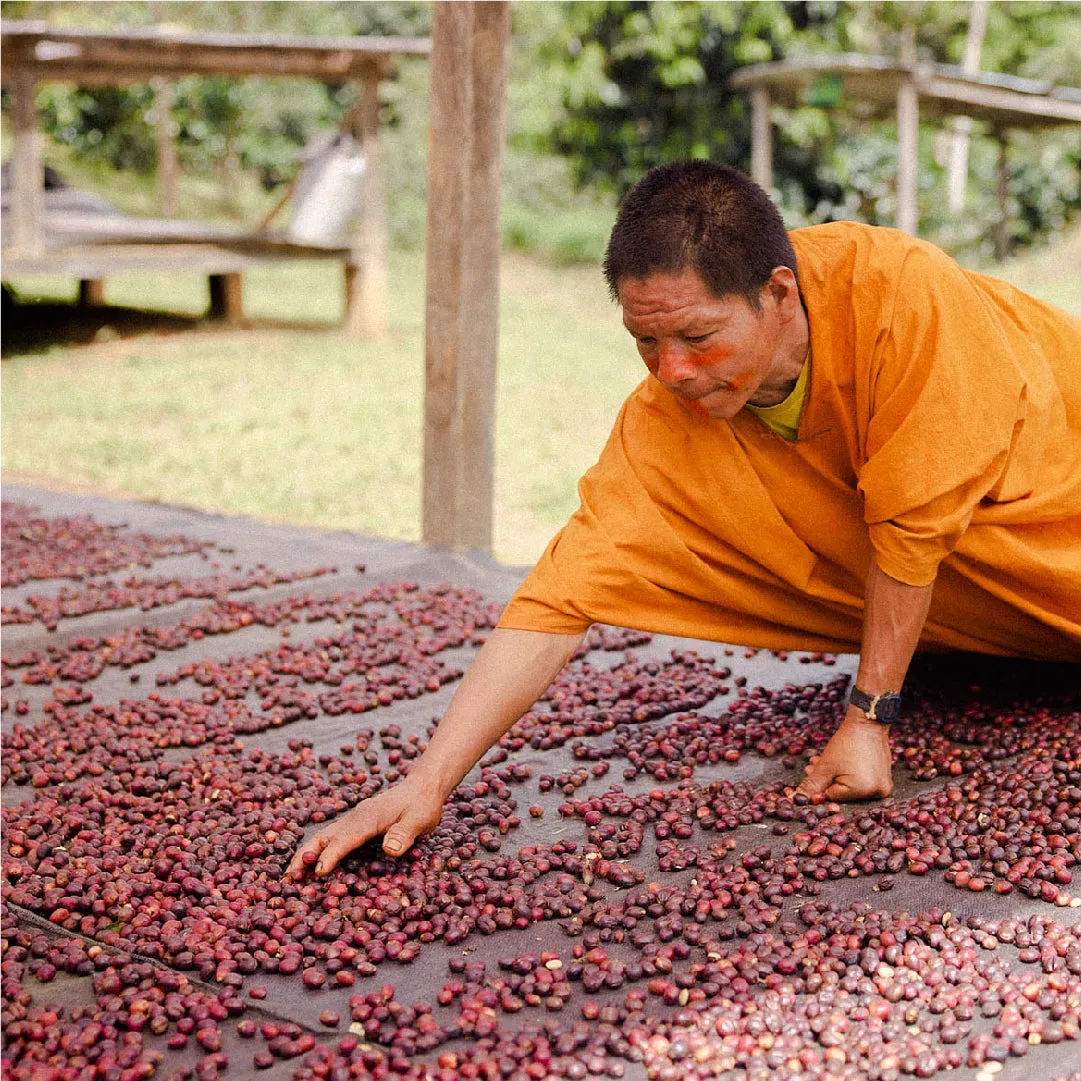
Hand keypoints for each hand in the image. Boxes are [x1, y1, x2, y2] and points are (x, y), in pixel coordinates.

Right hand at [285, 779, 444, 877]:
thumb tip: (390, 850)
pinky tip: (312, 860)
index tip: (318, 873)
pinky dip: (318, 848)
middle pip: (324, 836)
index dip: (331, 856)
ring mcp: (354, 819)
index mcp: (367, 818)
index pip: (344, 839)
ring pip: (324, 835)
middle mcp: (355, 818)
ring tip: (291, 874)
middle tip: (288, 877)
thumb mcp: (419, 820)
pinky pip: (332, 836)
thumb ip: (404, 834)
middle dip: (305, 855)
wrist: (423, 787)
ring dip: (307, 853)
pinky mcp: (357, 823)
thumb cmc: (422, 805)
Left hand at [797, 706, 893, 800]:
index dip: (819, 784)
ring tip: (822, 761)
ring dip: (834, 775)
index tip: (811, 771)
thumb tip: (798, 799)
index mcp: (863, 791)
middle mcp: (878, 793)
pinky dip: (848, 774)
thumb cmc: (847, 743)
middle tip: (813, 765)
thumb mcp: (825, 766)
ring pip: (850, 787)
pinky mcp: (884, 779)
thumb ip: (812, 785)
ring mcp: (883, 787)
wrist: (868, 724)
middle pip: (842, 793)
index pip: (832, 797)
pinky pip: (862, 782)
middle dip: (825, 779)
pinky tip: (839, 763)